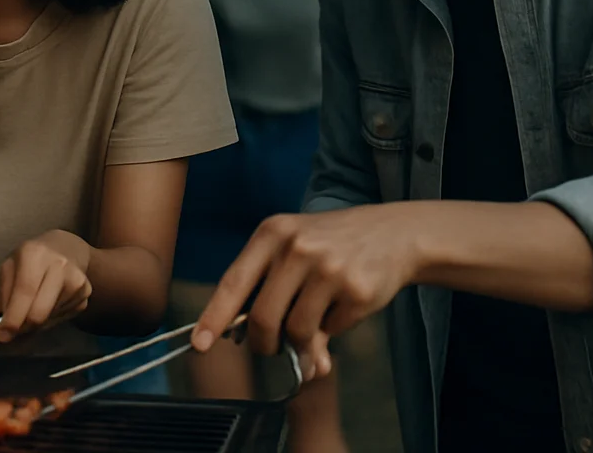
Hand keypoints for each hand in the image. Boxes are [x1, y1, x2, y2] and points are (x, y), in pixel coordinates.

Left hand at [0, 230, 93, 341]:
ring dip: (35, 322)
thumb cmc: (32, 260)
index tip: (1, 335)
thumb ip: (1, 299)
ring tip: (33, 306)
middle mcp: (60, 265)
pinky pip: (61, 319)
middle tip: (14, 329)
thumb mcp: (11, 269)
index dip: (12, 318)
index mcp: (35, 254)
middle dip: (22, 327)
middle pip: (39, 313)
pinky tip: (49, 302)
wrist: (67, 249)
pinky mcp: (86, 294)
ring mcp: (76, 281)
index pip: (25, 292)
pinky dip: (49, 319)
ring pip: (49, 320)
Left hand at [191, 205, 424, 382]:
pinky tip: (343, 303)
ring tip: (317, 315)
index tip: (199, 343)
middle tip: (273, 347)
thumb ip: (277, 299)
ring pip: (297, 330)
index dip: (214, 316)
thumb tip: (289, 360)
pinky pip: (331, 330)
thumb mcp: (296, 254)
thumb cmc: (332, 246)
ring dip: (303, 338)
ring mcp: (327, 268)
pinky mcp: (356, 290)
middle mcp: (296, 247)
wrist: (393, 233)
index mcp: (272, 233)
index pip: (234, 281)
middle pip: (263, 318)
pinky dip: (333, 328)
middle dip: (264, 344)